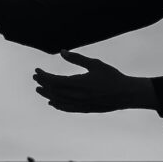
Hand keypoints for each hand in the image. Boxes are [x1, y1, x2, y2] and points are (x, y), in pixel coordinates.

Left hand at [33, 51, 157, 112]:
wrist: (127, 94)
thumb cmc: (112, 76)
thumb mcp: (95, 64)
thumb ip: (77, 59)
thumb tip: (61, 52)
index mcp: (79, 83)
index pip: (54, 80)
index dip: (43, 76)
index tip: (36, 70)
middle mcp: (77, 95)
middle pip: (54, 91)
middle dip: (43, 84)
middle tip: (35, 78)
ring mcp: (80, 104)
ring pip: (58, 101)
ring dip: (47, 95)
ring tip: (39, 89)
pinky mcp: (85, 109)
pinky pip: (67, 108)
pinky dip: (57, 105)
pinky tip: (52, 102)